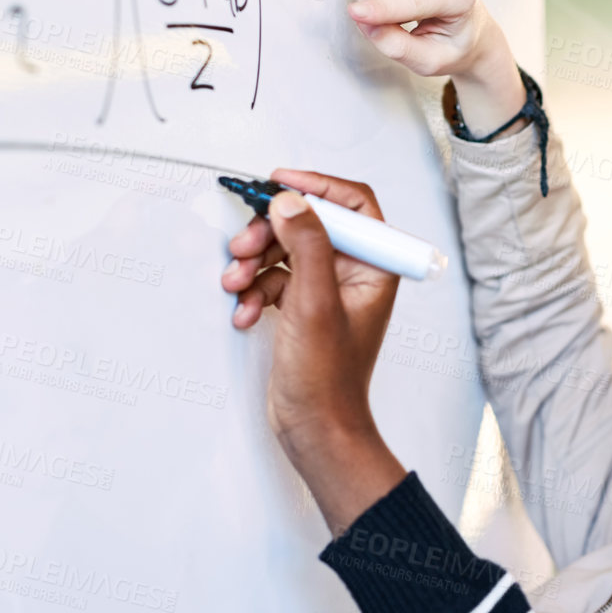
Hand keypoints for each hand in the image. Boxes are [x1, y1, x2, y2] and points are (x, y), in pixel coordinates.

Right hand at [221, 168, 405, 533]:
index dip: (315, 186)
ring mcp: (328, 292)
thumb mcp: (314, 302)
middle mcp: (355, 274)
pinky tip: (245, 312)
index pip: (353, 204)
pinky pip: (274, 281)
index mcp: (374, 267)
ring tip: (236, 284)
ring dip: (254, 263)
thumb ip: (307, 244)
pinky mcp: (304, 310)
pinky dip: (254, 291)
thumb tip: (291, 200)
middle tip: (243, 245)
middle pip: (309, 225)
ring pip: (285, 252)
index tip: (277, 183)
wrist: (315, 429)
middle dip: (270, 233)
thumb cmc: (328, 379)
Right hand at [347, 0, 525, 134]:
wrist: (469, 28)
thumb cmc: (450, 46)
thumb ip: (397, 46)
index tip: (353, 13)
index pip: (413, 0)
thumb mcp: (428, 62)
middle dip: (373, 8)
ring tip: (398, 15)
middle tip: (392, 29)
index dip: (381, 8)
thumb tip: (365, 22)